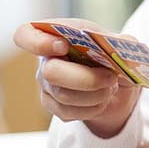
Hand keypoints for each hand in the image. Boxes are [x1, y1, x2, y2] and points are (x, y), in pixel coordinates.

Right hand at [14, 18, 138, 138]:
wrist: (118, 85)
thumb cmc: (113, 56)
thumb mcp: (123, 44)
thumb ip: (123, 42)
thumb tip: (123, 46)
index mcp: (57, 36)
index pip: (25, 35)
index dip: (37, 42)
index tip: (62, 46)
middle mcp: (46, 60)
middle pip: (51, 72)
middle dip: (86, 78)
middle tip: (111, 77)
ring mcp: (46, 85)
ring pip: (64, 95)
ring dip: (96, 94)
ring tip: (111, 87)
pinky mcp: (53, 106)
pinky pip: (68, 112)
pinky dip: (93, 108)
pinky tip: (103, 99)